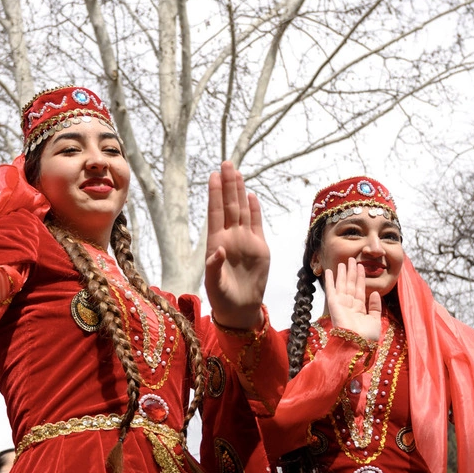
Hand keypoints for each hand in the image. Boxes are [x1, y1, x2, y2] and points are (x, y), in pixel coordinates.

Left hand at [204, 162, 268, 328]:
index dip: (215, 194)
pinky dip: (254, 210)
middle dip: (228, 184)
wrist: (241, 309)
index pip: (215, 213)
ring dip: (239, 192)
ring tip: (236, 172)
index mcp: (216, 243)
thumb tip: (218, 250)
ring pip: (242, 211)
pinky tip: (251, 196)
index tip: (213, 175)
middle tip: (226, 162)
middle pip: (229, 206)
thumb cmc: (222, 299)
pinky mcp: (260, 248)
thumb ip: (214, 267)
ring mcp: (245, 241)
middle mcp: (230, 238)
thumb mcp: (214, 285)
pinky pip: (256, 224)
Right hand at [324, 258, 381, 341]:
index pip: (359, 291)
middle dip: (351, 272)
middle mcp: (349, 307)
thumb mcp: (376, 320)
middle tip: (351, 260)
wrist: (358, 344)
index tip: (361, 267)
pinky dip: (330, 280)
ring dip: (342, 273)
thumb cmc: (367, 337)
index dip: (360, 278)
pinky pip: (331, 290)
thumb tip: (374, 293)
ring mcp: (341, 305)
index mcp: (359, 311)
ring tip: (344, 262)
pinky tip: (330, 271)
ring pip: (342, 285)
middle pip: (350, 285)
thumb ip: (375, 307)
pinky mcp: (333, 305)